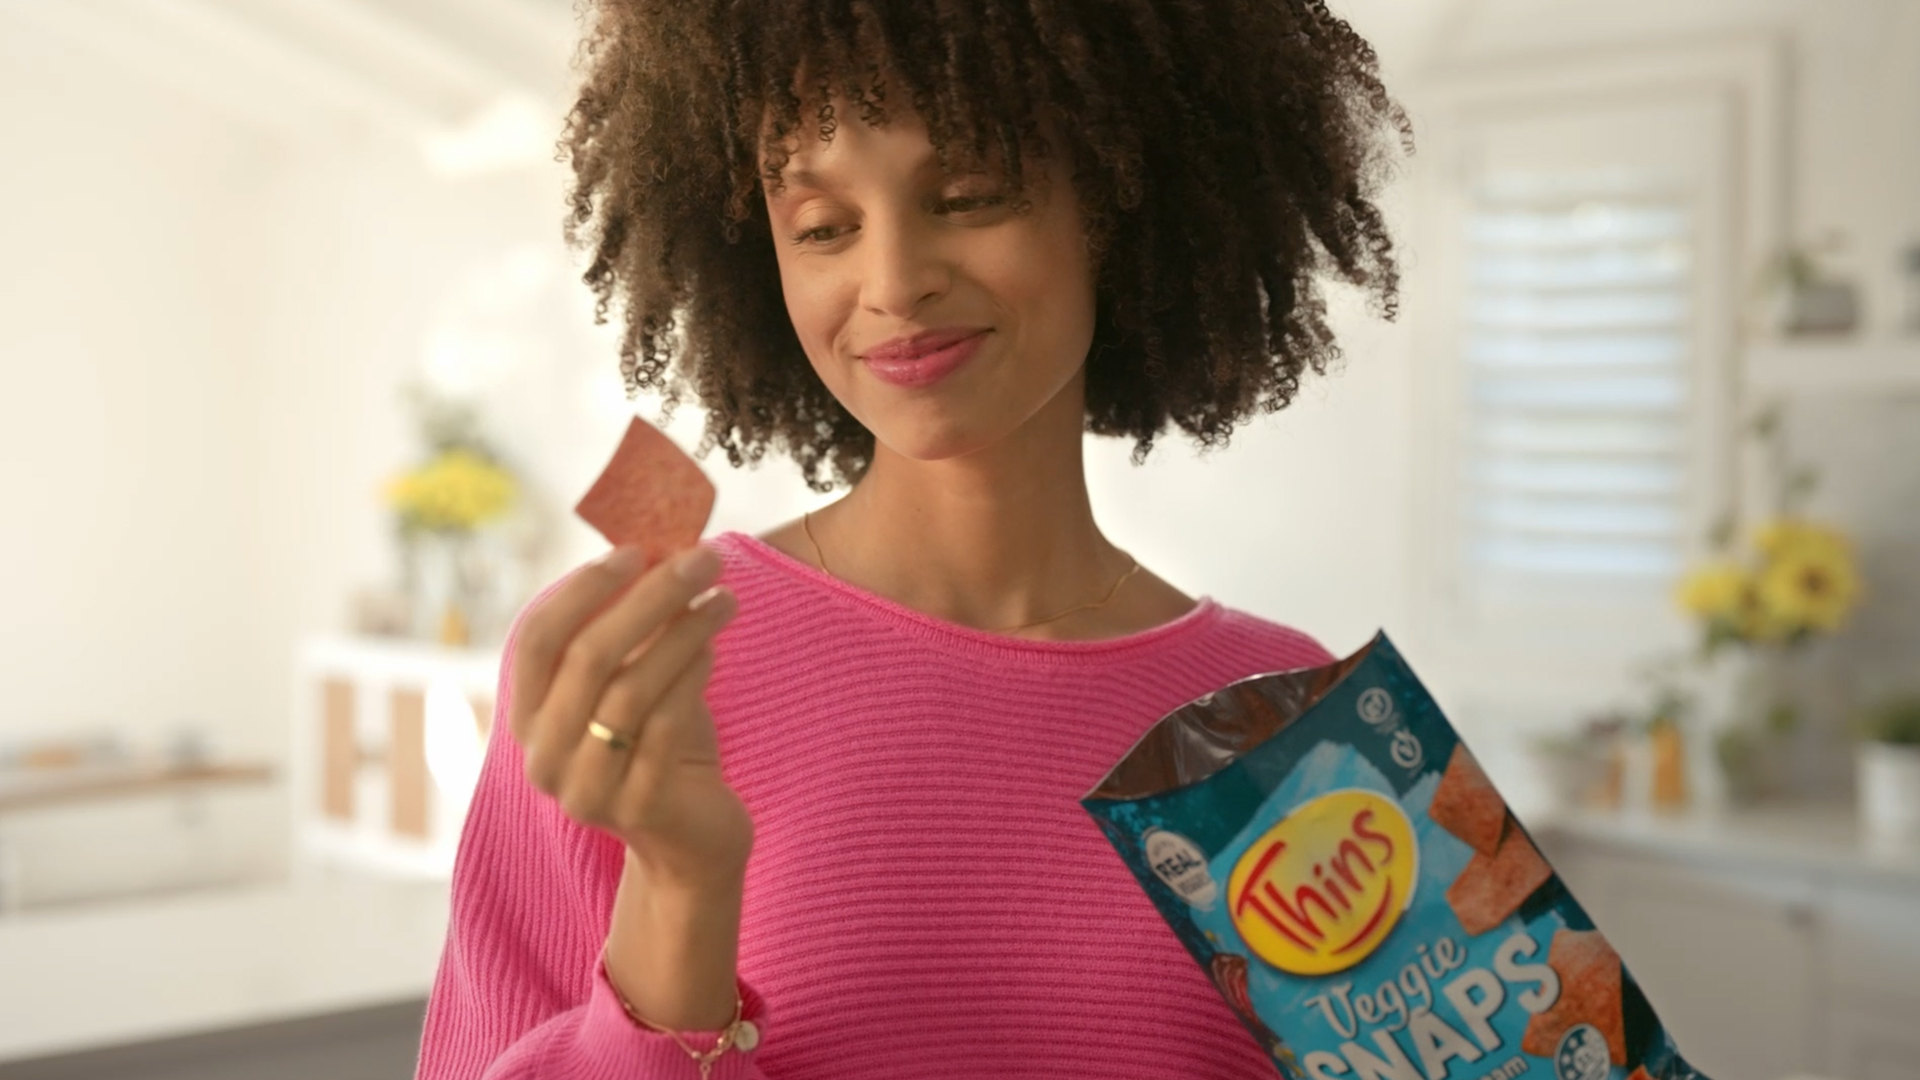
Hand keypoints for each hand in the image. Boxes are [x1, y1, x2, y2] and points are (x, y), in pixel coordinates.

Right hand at [508, 544, 752, 889]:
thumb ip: (634, 635)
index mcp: (530, 719)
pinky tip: (715, 647)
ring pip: (630, 690)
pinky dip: (692, 677)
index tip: (635, 551)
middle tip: (704, 559)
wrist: (690, 841)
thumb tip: (663, 551)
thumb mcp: (635, 686)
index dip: (582, 591)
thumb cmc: (661, 748)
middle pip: (589, 657)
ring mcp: (587, 788)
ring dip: (683, 632)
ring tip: (725, 599)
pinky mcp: (638, 808)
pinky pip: (665, 726)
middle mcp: (544, 757)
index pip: (536, 641)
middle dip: (651, 598)